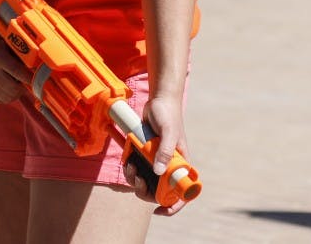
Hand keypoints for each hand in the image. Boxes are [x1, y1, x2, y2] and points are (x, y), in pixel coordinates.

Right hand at [0, 18, 30, 104]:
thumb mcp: (7, 41)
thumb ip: (19, 55)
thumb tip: (36, 67)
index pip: (19, 73)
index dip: (31, 79)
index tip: (39, 80)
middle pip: (12, 89)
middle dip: (24, 89)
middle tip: (29, 85)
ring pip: (4, 97)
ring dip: (15, 95)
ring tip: (19, 87)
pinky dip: (3, 97)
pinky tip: (8, 90)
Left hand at [123, 93, 189, 215]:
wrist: (158, 100)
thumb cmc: (168, 114)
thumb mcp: (168, 132)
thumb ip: (165, 151)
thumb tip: (158, 172)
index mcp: (181, 164)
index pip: (183, 191)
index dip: (174, 205)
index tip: (160, 210)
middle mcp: (169, 165)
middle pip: (159, 191)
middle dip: (146, 191)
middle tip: (138, 181)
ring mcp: (156, 161)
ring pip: (146, 182)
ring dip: (135, 180)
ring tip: (130, 166)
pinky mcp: (145, 155)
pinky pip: (137, 170)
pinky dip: (130, 169)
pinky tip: (127, 161)